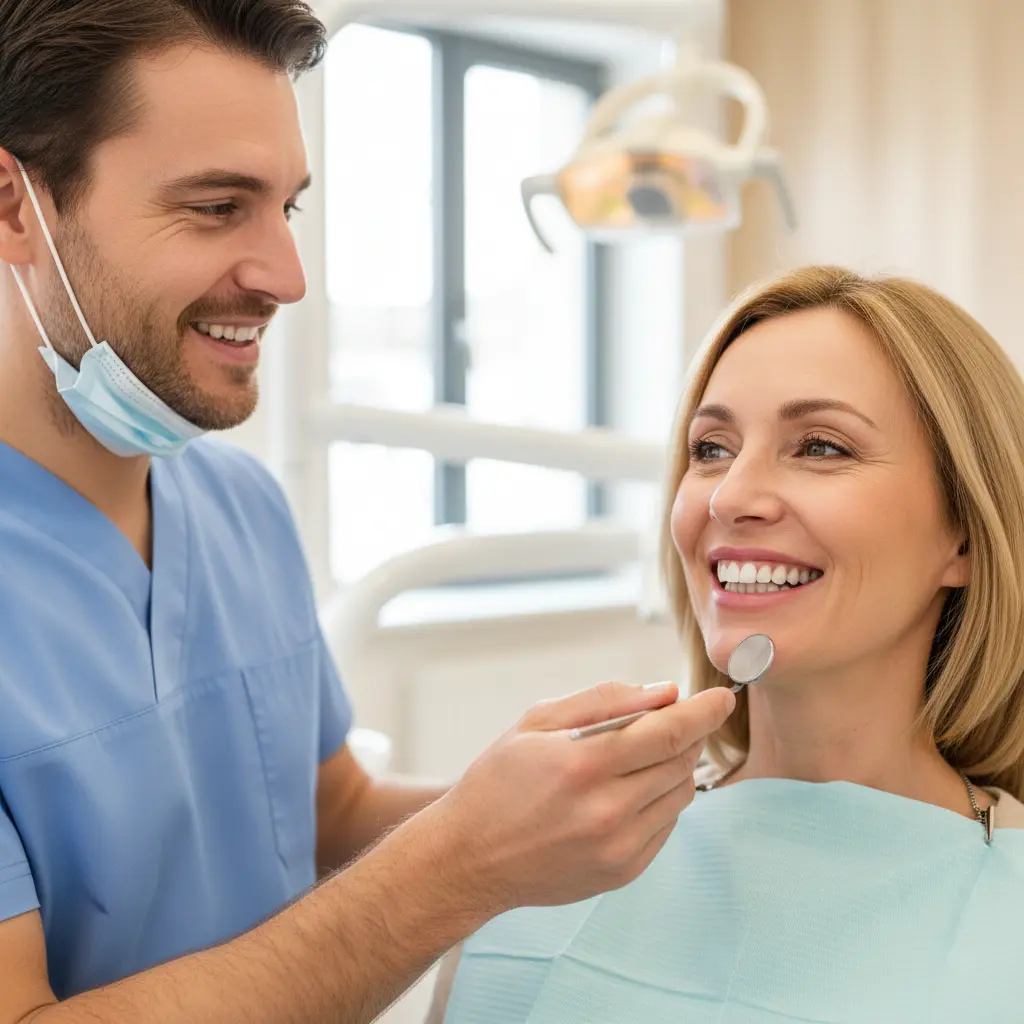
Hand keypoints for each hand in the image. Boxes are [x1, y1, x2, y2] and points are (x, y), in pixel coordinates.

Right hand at [422, 681, 734, 915]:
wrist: (470, 859)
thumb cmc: (498, 782)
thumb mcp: (537, 722)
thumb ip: (603, 701)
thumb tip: (663, 693)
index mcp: (583, 765)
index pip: (668, 732)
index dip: (704, 711)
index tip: (724, 697)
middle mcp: (607, 811)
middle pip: (681, 761)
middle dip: (688, 733)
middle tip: (670, 718)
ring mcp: (619, 847)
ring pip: (680, 794)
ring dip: (675, 765)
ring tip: (640, 755)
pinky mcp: (624, 872)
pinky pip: (666, 825)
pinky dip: (661, 799)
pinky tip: (628, 790)